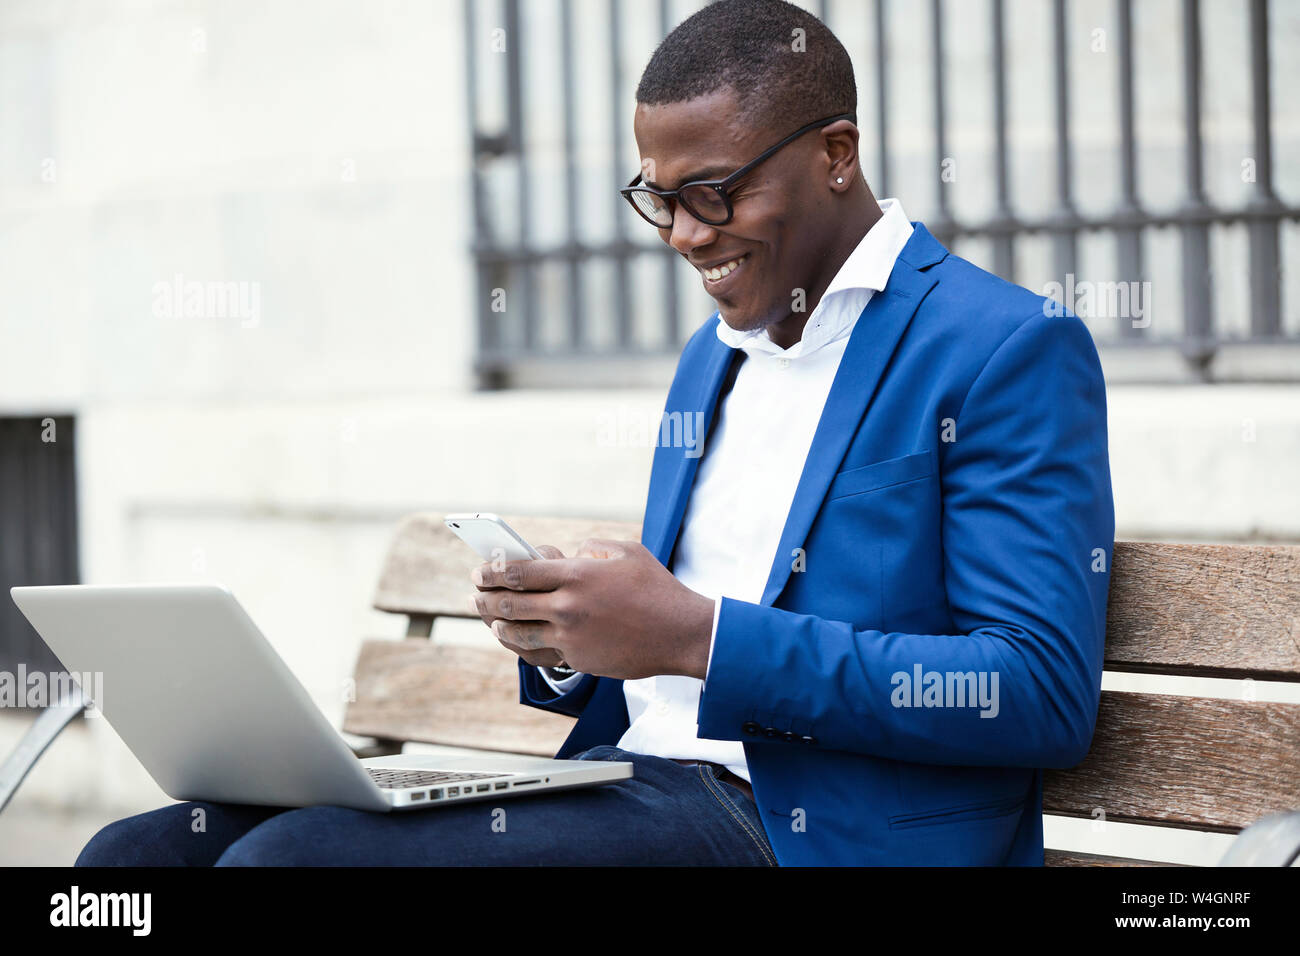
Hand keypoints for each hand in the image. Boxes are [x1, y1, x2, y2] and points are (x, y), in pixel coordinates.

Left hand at [469, 539, 715, 680]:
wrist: (681, 634)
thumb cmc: (656, 589)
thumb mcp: (625, 552)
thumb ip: (588, 548)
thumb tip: (562, 557)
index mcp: (577, 575)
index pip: (519, 572)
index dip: (493, 571)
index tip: (480, 571)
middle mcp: (568, 607)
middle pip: (511, 604)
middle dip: (485, 599)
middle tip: (475, 594)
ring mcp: (572, 638)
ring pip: (518, 634)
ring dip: (497, 626)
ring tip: (489, 619)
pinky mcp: (579, 660)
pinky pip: (539, 654)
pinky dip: (520, 647)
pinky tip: (514, 640)